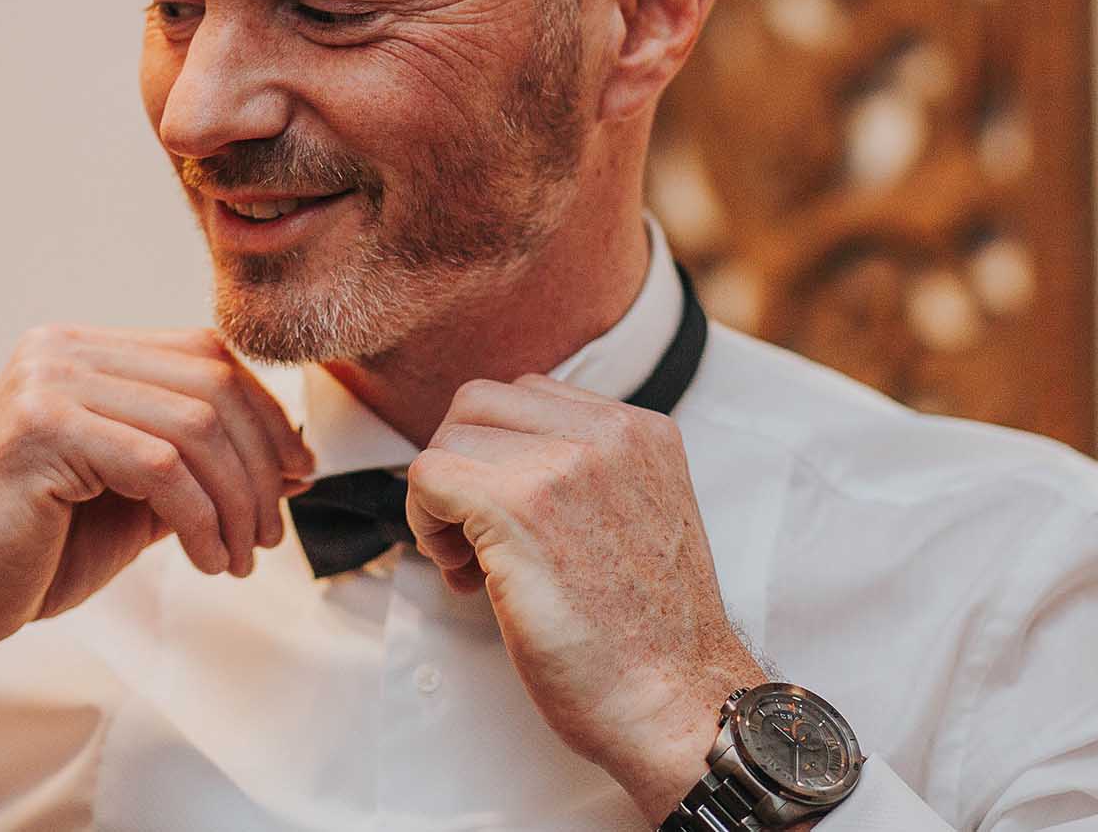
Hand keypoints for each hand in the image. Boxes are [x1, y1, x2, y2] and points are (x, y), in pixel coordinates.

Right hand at [0, 324, 313, 662]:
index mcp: (81, 351)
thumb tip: (292, 458)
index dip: (265, 413)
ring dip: (236, 499)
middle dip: (260, 460)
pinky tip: (205, 558)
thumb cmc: (30, 552)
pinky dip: (200, 517)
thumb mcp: (133, 496)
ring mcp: (47, 383)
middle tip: (270, 530)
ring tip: (238, 556)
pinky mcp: (41, 430)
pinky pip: (160, 465)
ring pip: (194, 424)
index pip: (205, 355)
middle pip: (211, 382)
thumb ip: (196, 464)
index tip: (297, 472)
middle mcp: (62, 350)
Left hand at [402, 374, 763, 822]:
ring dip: (440, 497)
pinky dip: (424, 521)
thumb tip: (502, 467)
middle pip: (481, 403)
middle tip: (470, 535)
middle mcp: (607, 433)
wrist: (673, 702)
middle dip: (460, 464)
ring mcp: (563, 465)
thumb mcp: (643, 519)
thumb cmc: (651, 640)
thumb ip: (591, 476)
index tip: (500, 513)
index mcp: (641, 432)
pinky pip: (429, 476)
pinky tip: (458, 571)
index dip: (497, 453)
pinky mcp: (518, 506)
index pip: (530, 395)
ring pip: (450, 437)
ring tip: (467, 561)